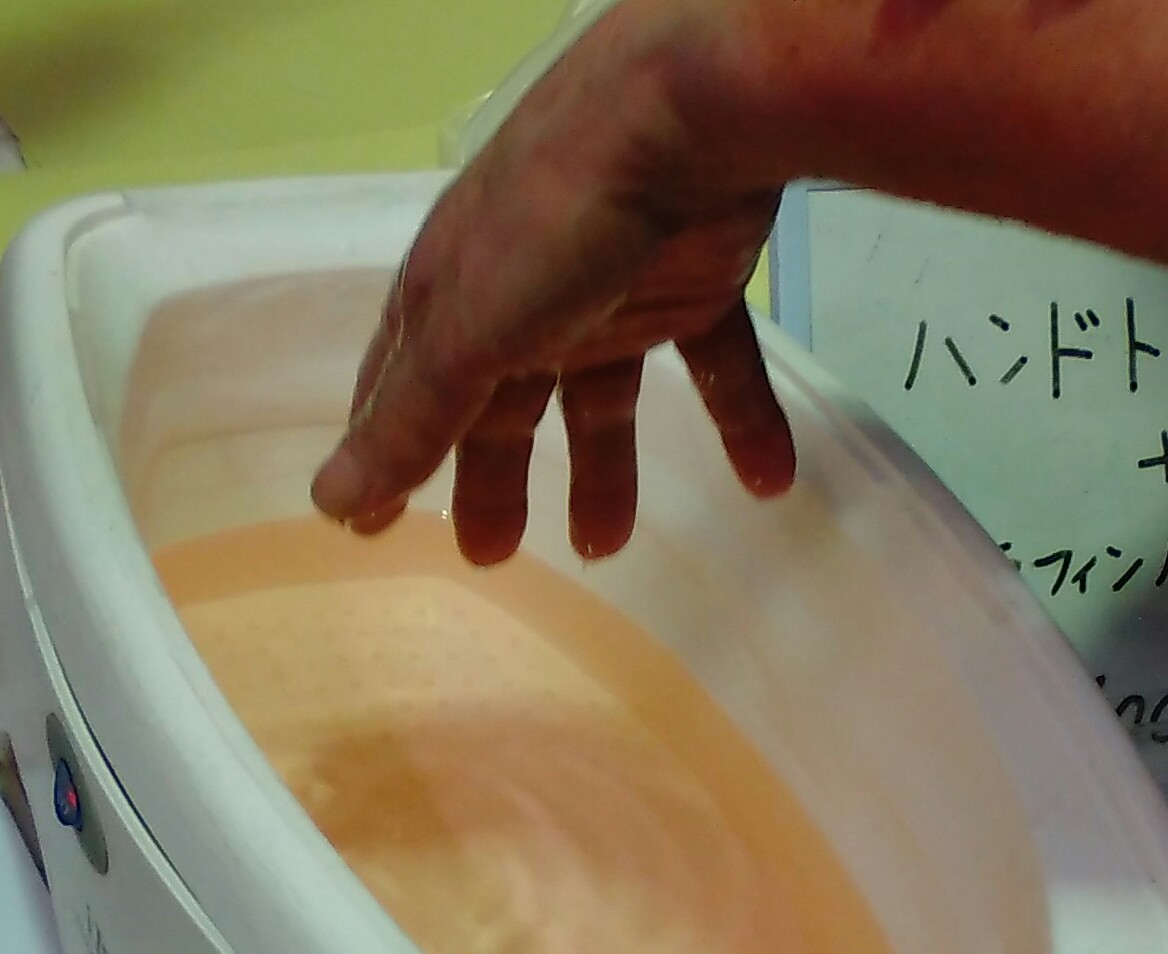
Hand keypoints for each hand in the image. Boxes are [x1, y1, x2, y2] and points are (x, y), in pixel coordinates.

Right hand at [311, 0, 794, 564]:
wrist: (689, 111)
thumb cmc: (554, 224)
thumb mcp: (468, 331)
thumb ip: (411, 419)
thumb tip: (328, 501)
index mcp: (456, 296)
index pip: (405, 389)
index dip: (388, 453)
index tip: (374, 528)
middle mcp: (526, 295)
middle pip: (503, 406)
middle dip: (494, 478)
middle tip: (494, 554)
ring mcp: (612, 290)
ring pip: (602, 398)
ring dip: (606, 472)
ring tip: (607, 547)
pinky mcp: (696, 286)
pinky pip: (717, 369)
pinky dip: (742, 423)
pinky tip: (766, 482)